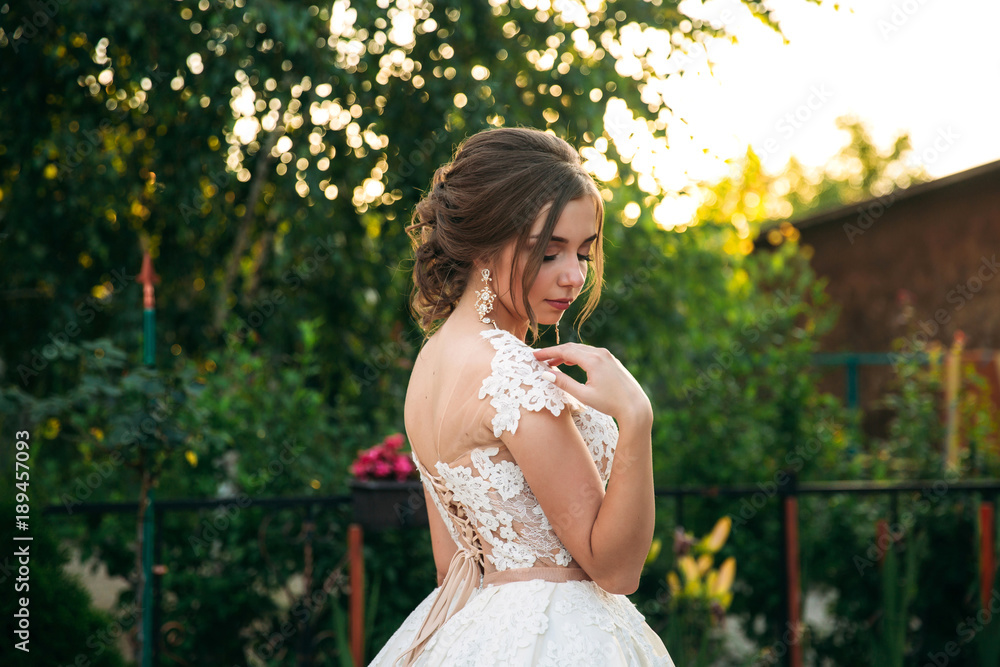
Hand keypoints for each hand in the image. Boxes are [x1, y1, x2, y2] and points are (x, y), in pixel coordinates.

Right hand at [532, 343, 651, 422]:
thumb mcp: (584, 395)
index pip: (564, 351)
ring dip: (565, 354)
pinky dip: (577, 356)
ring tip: (552, 362)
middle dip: (554, 352)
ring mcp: (607, 355)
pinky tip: (570, 363)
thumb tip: (546, 374)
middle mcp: (600, 353)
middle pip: (571, 347)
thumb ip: (564, 383)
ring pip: (581, 349)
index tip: (534, 355)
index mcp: (592, 360)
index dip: (547, 352)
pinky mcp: (611, 360)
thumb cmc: (609, 403)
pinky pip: (590, 353)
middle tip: (539, 358)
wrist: (635, 406)